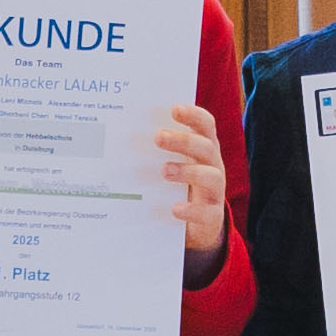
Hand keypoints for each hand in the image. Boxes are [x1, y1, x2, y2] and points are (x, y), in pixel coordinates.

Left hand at [157, 102, 229, 269]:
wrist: (196, 226)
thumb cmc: (177, 188)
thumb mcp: (172, 165)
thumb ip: (157, 151)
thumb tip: (121, 133)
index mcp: (203, 150)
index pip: (206, 126)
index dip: (194, 116)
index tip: (175, 109)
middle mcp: (213, 167)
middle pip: (206, 148)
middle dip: (183, 141)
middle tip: (158, 137)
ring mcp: (214, 193)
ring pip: (212, 177)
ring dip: (188, 171)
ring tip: (164, 171)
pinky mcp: (211, 217)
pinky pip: (206, 213)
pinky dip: (191, 209)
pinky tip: (174, 209)